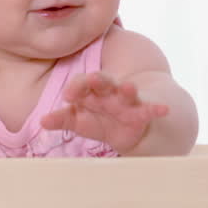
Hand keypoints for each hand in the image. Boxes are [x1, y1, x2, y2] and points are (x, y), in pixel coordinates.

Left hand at [40, 72, 168, 154]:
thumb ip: (62, 119)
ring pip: (126, 92)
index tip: (68, 95)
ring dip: (127, 89)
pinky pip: (150, 110)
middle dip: (98, 81)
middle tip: (94, 79)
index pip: (81, 86)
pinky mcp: (142, 112)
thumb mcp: (79, 121)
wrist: (127, 128)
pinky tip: (164, 110)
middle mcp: (108, 92)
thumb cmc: (99, 119)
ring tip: (129, 87)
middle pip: (103, 83)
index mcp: (90, 92)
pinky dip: (157, 109)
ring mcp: (126, 101)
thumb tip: (42, 121)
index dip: (76, 89)